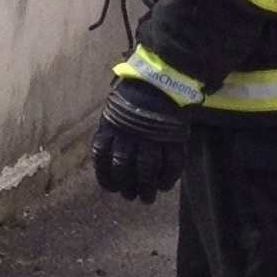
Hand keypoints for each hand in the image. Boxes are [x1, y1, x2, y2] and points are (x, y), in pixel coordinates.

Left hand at [92, 73, 188, 200]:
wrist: (161, 78)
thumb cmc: (134, 94)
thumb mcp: (113, 111)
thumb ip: (111, 134)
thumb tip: (107, 160)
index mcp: (110, 128)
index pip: (103, 160)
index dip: (107, 178)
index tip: (113, 188)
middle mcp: (128, 135)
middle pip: (125, 169)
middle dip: (128, 186)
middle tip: (133, 196)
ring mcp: (152, 137)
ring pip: (147, 170)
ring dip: (147, 188)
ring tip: (148, 198)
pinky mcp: (173, 137)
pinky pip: (171, 163)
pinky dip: (168, 178)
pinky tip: (166, 186)